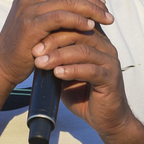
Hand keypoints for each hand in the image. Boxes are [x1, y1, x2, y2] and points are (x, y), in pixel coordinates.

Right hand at [0, 0, 113, 87]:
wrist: (3, 67)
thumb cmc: (26, 47)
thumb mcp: (40, 23)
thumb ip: (56, 11)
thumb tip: (84, 3)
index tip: (102, 4)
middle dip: (93, 1)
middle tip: (109, 14)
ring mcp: (27, 9)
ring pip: (68, 0)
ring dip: (91, 10)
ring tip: (105, 20)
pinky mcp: (30, 25)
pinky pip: (60, 17)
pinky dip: (78, 20)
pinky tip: (90, 27)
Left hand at [32, 22, 134, 137]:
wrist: (105, 118)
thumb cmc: (83, 93)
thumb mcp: (64, 74)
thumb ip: (55, 60)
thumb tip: (33, 50)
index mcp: (94, 40)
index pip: (74, 25)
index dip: (54, 28)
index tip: (32, 37)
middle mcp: (104, 47)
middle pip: (78, 33)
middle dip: (53, 40)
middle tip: (35, 51)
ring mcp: (109, 62)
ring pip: (83, 51)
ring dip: (59, 56)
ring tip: (41, 63)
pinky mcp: (111, 78)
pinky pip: (91, 70)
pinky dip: (72, 70)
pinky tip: (58, 73)